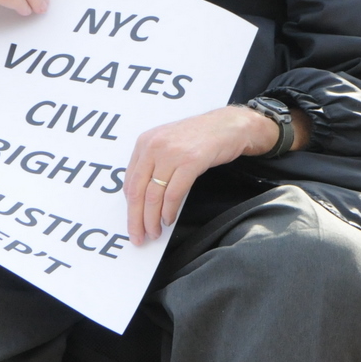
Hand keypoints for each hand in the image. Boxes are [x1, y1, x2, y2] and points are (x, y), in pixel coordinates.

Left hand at [124, 104, 308, 242]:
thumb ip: (153, 163)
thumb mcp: (169, 143)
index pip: (129, 181)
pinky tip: (169, 220)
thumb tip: (142, 198)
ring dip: (152, 219)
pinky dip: (169, 211)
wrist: (230, 124)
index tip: (132, 222)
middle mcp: (154, 146)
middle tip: (139, 237)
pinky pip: (173, 193)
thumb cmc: (202, 136)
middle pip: (137, 191)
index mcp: (145, 142)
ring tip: (155, 232)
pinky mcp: (190, 161)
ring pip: (153, 195)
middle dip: (136, 219)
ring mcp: (172, 153)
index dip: (129, 207)